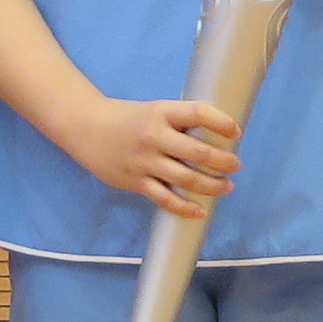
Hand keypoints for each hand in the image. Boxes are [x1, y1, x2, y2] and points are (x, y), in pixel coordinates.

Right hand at [64, 94, 239, 215]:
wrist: (86, 128)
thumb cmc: (127, 119)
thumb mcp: (154, 110)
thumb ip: (178, 123)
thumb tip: (215, 138)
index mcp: (161, 112)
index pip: (198, 113)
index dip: (221, 122)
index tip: (235, 131)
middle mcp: (154, 136)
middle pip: (197, 153)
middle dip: (223, 161)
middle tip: (235, 165)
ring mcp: (145, 161)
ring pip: (186, 179)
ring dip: (211, 185)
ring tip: (226, 186)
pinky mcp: (136, 182)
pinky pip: (165, 199)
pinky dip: (185, 207)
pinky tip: (200, 210)